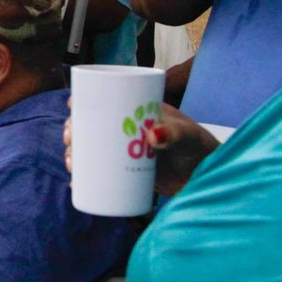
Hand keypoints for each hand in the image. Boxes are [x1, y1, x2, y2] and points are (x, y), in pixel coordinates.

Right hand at [64, 100, 217, 196]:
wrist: (211, 179)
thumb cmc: (202, 149)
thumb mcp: (189, 137)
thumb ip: (175, 134)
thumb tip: (152, 135)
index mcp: (139, 111)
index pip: (107, 100)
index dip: (85, 102)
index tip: (73, 108)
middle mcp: (129, 130)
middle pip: (94, 126)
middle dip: (74, 131)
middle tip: (70, 140)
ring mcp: (127, 152)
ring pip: (94, 150)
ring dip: (76, 154)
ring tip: (72, 164)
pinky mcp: (129, 173)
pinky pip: (102, 172)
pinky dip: (87, 176)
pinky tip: (75, 181)